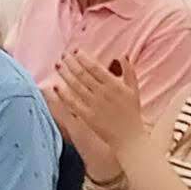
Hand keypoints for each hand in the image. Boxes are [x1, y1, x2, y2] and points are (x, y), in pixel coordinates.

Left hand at [44, 52, 146, 180]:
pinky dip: (64, 94)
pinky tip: (57, 87)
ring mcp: (94, 105)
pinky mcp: (87, 116)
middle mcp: (103, 93)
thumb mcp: (134, 90)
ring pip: (75, 86)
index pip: (94, 67)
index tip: (75, 51)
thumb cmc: (132, 113)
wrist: (129, 137)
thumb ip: (129, 71)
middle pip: (82, 74)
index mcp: (114, 85)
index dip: (83, 58)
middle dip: (71, 63)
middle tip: (63, 55)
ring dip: (65, 74)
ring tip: (58, 65)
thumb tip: (122, 54)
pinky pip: (73, 103)